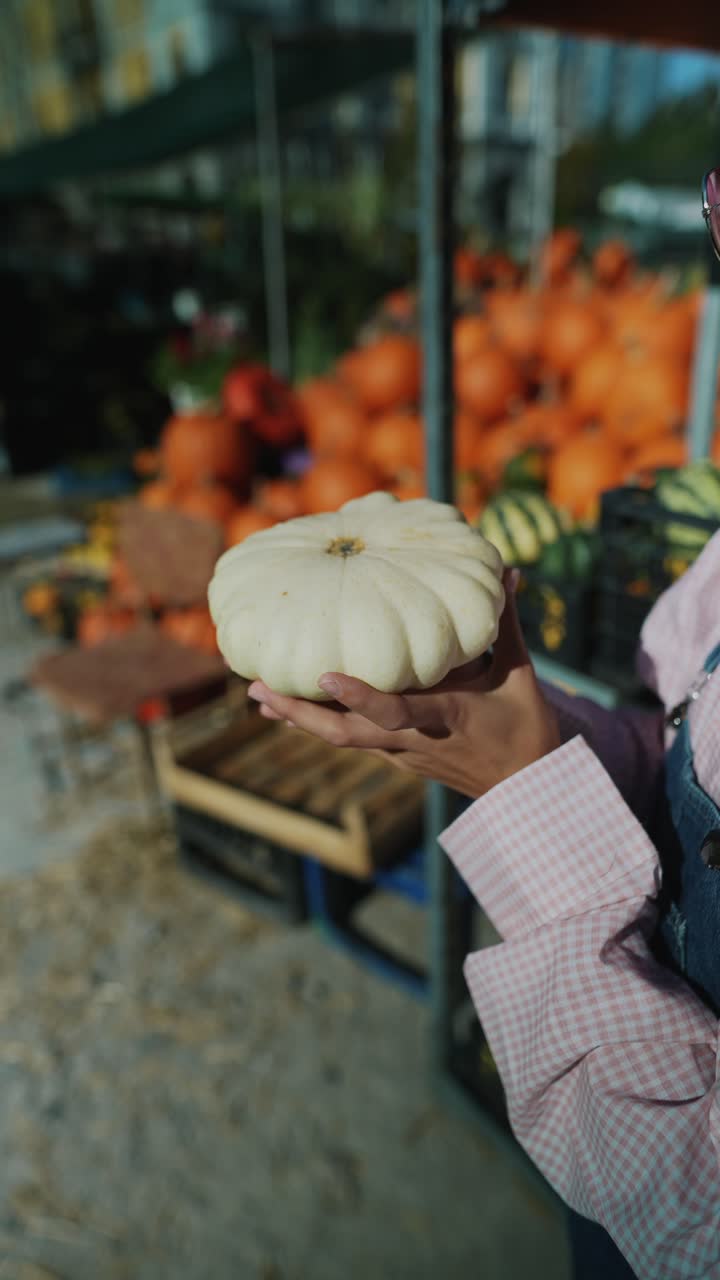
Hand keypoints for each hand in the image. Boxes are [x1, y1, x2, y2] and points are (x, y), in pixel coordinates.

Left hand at [246, 569, 561, 799]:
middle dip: (300, 712)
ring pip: (343, 739)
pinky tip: (293, 707)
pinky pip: (353, 739)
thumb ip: (506, 622)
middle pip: (347, 733)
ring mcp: (402, 755)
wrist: (527, 787)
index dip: (360, 696)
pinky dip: (322, 723)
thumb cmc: (524, 725)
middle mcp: (414, 741)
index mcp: (446, 717)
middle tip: (258, 688)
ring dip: (300, 718)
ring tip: (259, 694)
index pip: (395, 711)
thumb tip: (506, 570)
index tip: (324, 675)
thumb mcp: (519, 673)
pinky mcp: (397, 759)